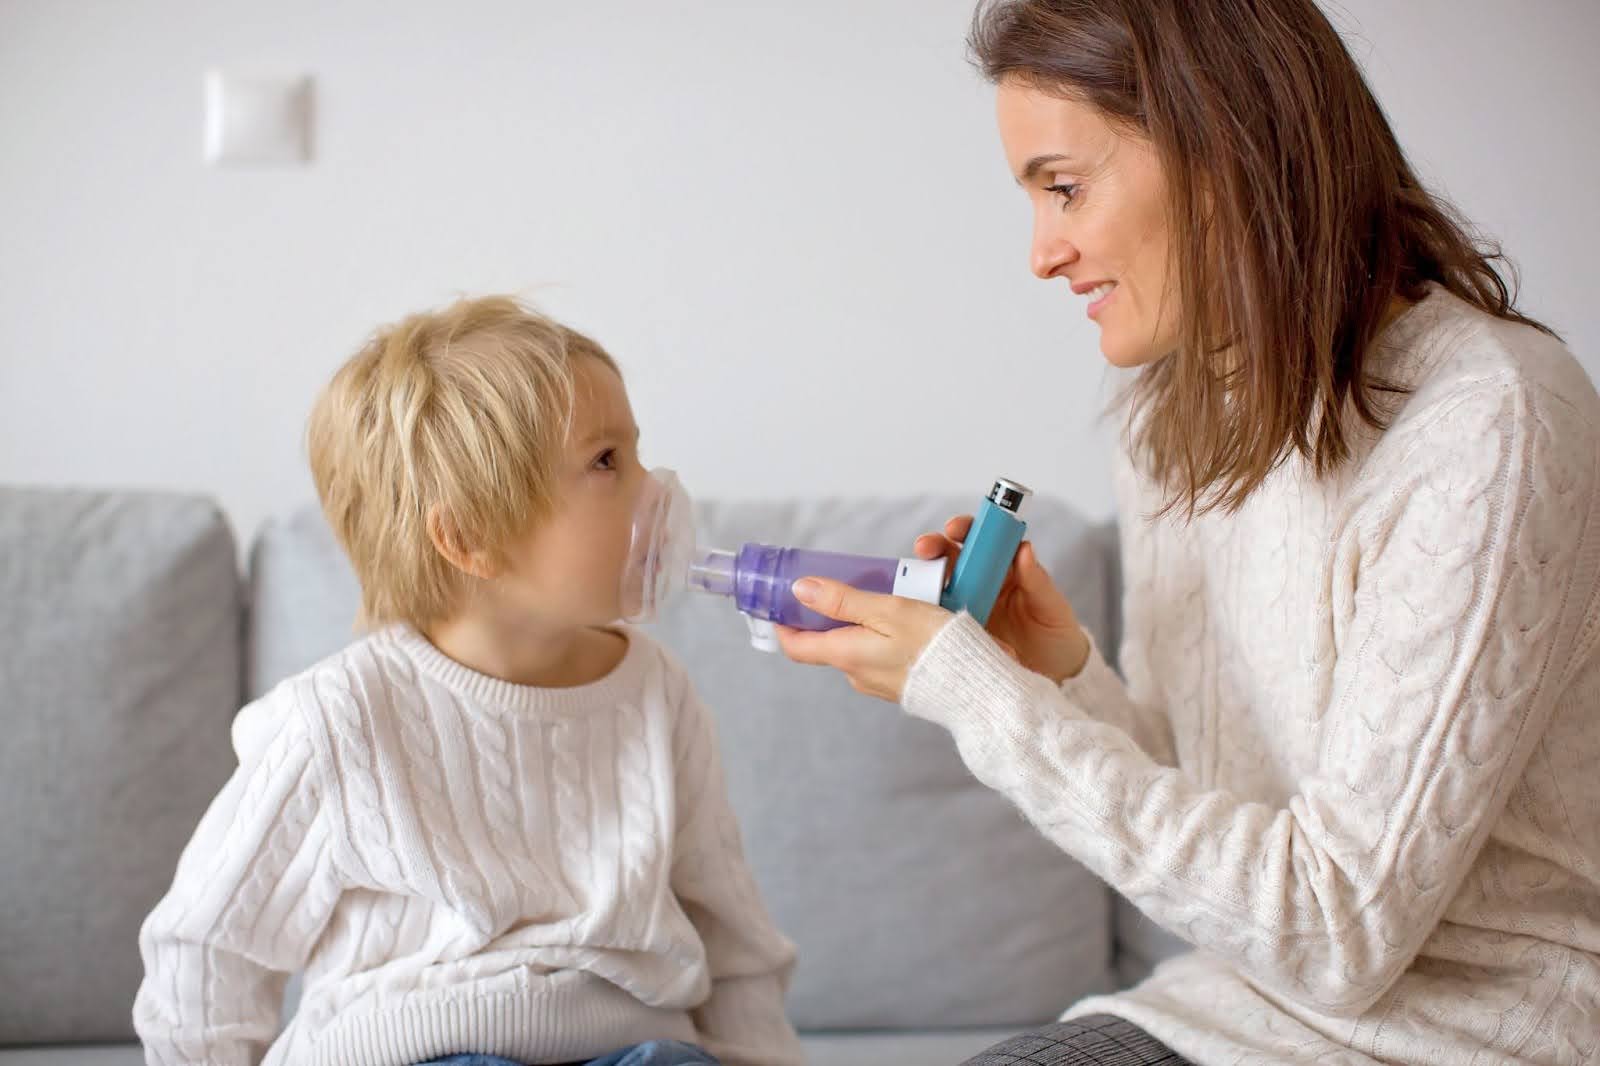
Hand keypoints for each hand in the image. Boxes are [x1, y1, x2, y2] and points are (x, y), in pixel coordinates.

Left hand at [774, 579, 969, 702]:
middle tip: (837, 585)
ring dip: (857, 624)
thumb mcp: (888, 611)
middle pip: (826, 643)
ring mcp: (879, 683)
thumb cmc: (936, 646)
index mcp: (846, 655)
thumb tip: (800, 590)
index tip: (777, 602)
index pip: (796, 645)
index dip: (782, 623)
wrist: (978, 687)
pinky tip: (902, 620)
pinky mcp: (901, 684)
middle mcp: (856, 674)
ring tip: (877, 596)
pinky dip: (879, 636)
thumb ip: (843, 600)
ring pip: (855, 647)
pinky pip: (879, 656)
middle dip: (826, 615)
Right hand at [915, 515, 1090, 683]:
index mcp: (1003, 570)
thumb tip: (1024, 549)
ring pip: (936, 586)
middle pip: (950, 558)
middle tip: (926, 547)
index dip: (965, 529)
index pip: (980, 541)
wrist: (1053, 677)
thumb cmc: (1056, 636)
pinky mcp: (956, 634)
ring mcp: (964, 609)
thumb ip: (1038, 580)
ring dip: (922, 578)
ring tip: (914, 580)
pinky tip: (914, 613)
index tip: (955, 528)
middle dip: (934, 546)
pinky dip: (922, 613)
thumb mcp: (1052, 608)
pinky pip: (935, 619)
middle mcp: (979, 585)